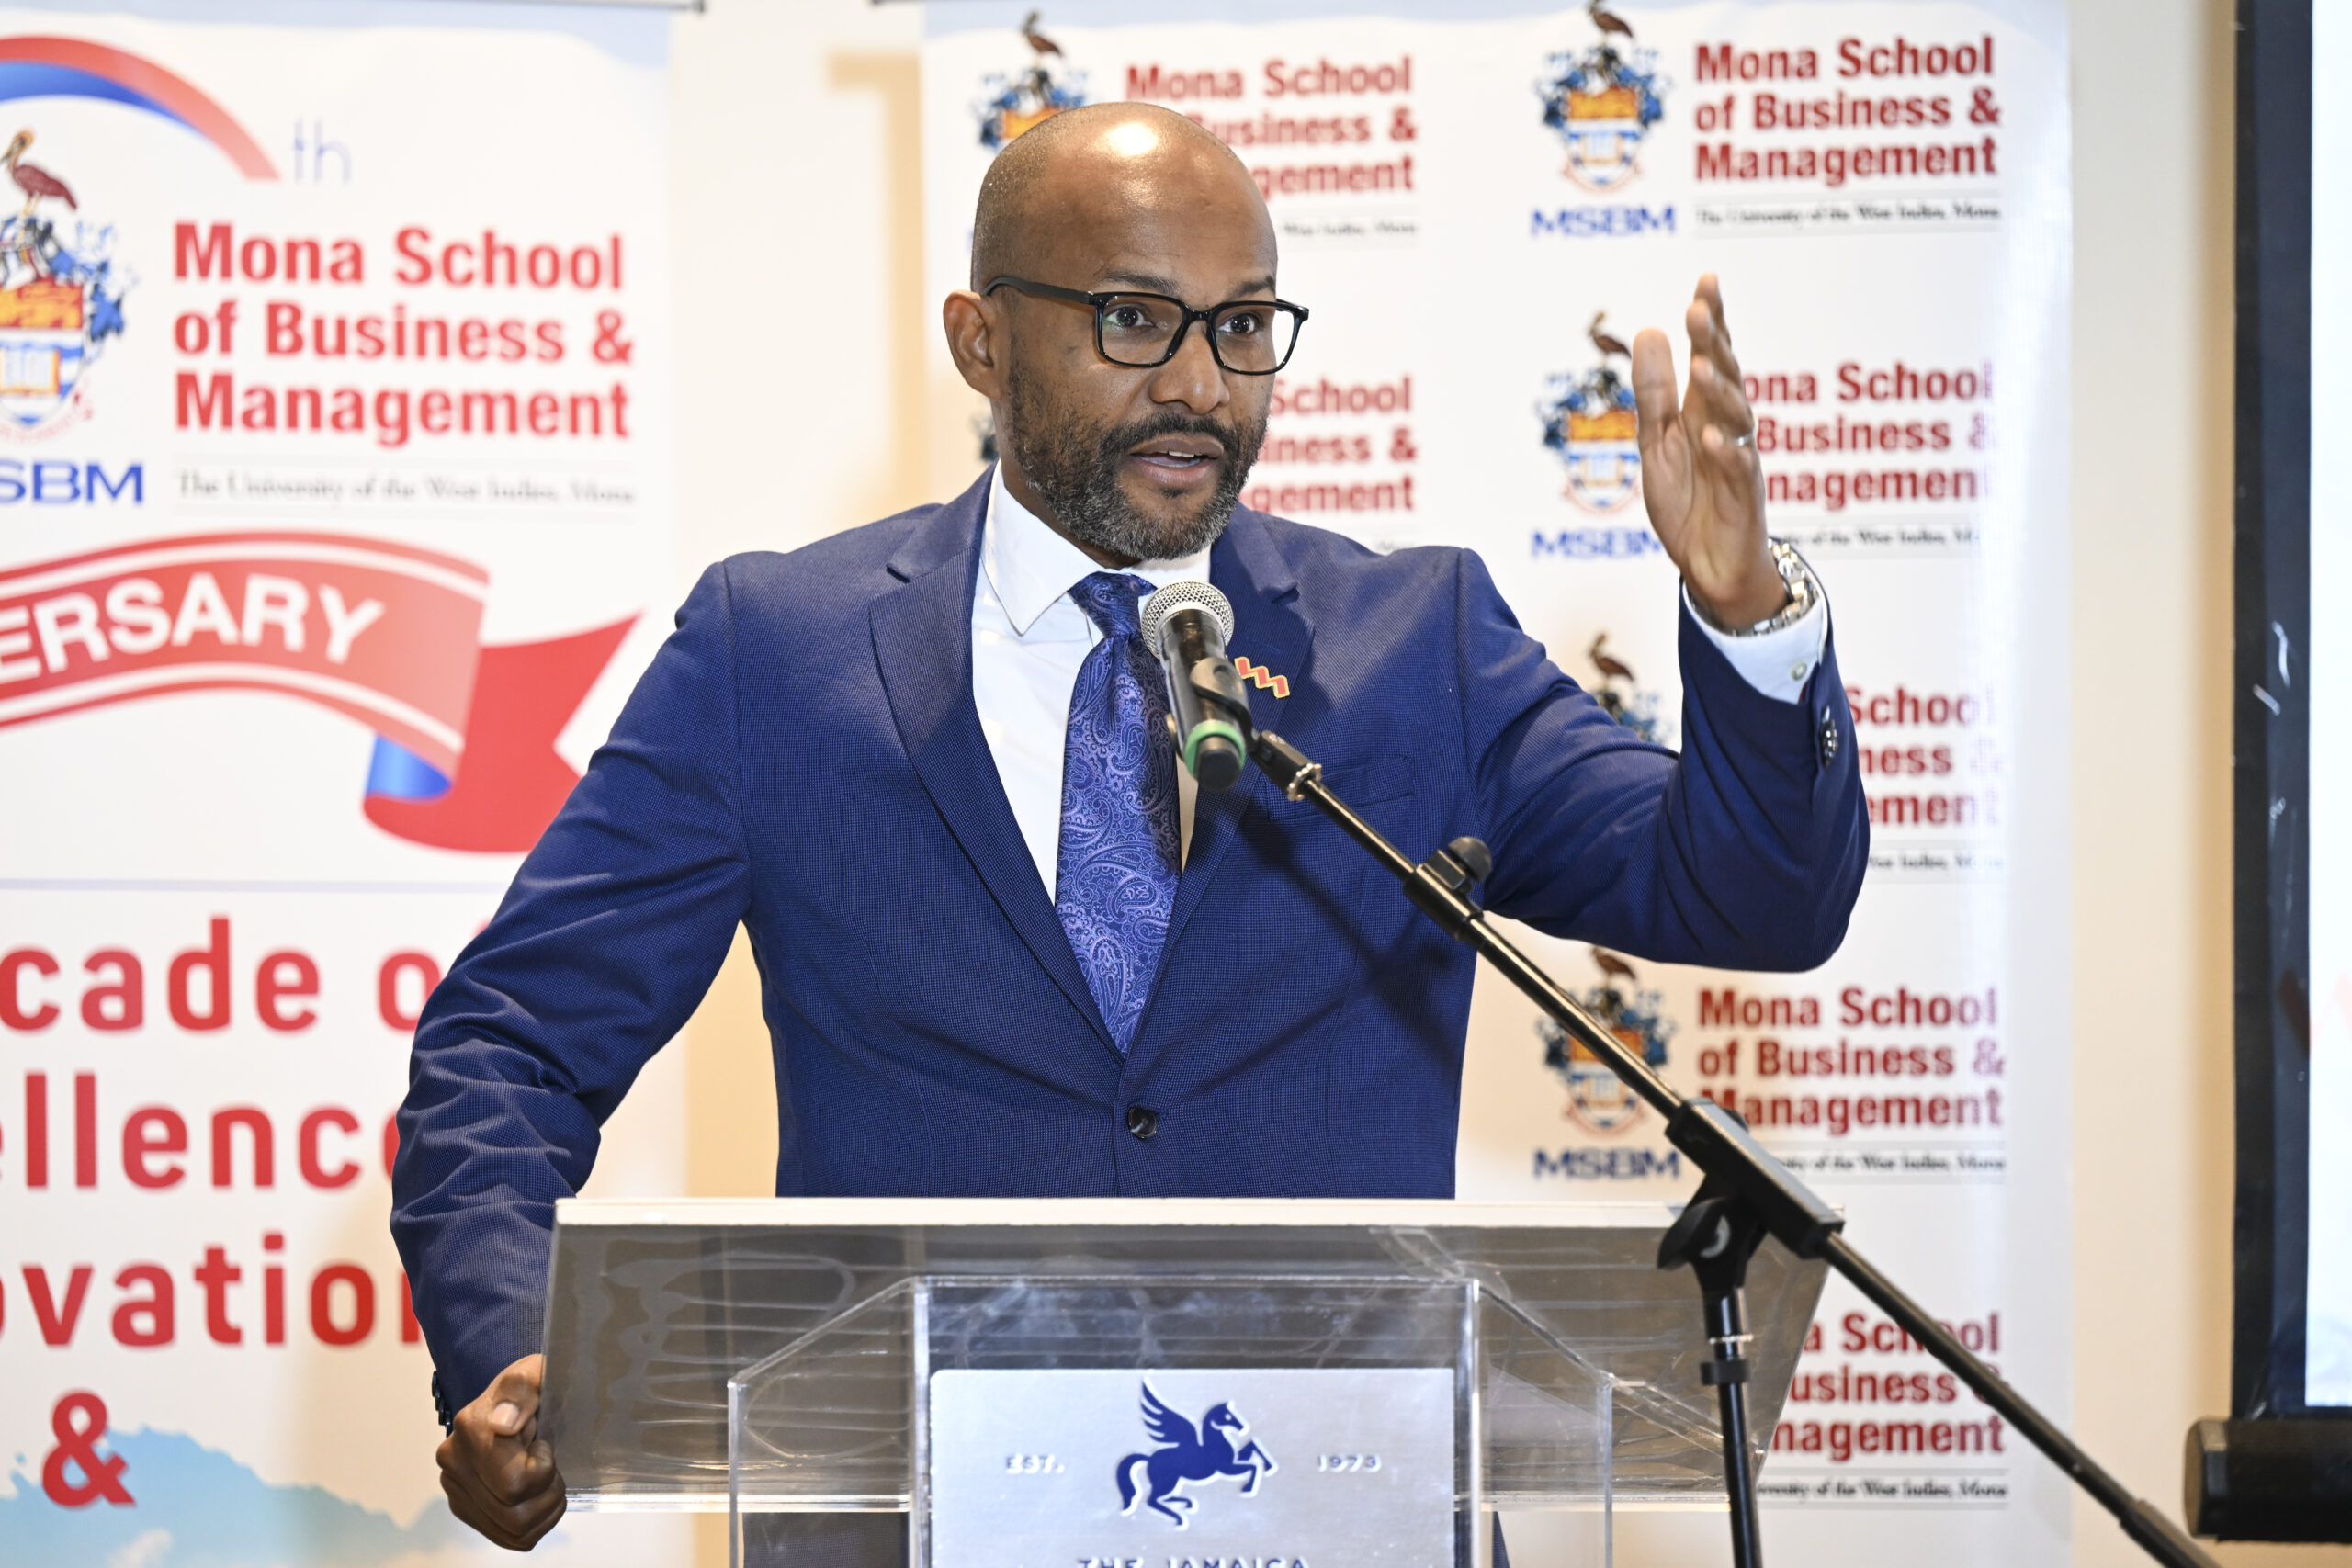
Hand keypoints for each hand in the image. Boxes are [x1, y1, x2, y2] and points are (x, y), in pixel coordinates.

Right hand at [438, 1354, 565, 1550]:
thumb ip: (520, 1390)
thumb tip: (502, 1423)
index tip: (543, 1443)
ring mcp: (457, 1491)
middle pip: (515, 1514)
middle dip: (548, 1492)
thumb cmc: (530, 1388)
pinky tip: (538, 1497)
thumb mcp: (534, 1373)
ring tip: (545, 1480)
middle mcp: (454, 1465)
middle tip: (550, 1465)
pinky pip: (510, 1538)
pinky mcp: (467, 1509)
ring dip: (544, 1510)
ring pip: (515, 1532)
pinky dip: (535, 1524)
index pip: (515, 1483)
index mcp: (470, 1430)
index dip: (544, 1468)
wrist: (514, 1399)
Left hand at [1631, 275, 1787, 626]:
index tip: (1706, 281)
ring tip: (1702, 366)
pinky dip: (1726, 453)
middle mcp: (1726, 426)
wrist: (1709, 564)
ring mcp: (1739, 458)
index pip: (1712, 354)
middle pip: (1727, 375)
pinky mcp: (1745, 496)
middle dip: (1714, 341)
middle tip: (1700, 308)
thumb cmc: (1687, 501)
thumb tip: (1649, 329)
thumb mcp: (1657, 443)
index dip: (1711, 320)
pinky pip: (1739, 470)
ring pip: (1736, 417)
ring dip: (1720, 390)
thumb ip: (1653, 392)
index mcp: (1703, 409)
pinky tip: (1712, 437)